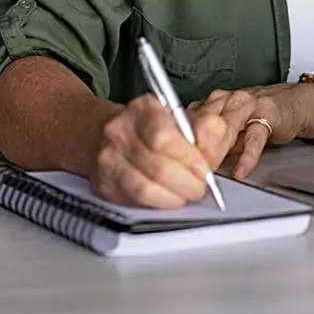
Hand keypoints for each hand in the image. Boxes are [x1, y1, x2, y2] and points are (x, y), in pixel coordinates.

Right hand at [88, 94, 229, 208]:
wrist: (102, 133)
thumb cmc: (146, 126)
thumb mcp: (172, 117)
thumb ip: (195, 132)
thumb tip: (211, 156)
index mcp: (142, 109)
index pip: (163, 136)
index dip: (187, 157)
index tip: (204, 169)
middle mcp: (120, 132)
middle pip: (156, 166)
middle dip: (185, 183)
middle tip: (200, 187)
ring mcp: (108, 159)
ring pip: (144, 188)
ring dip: (173, 197)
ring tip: (186, 195)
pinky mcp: (103, 184)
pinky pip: (134, 201)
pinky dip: (157, 204)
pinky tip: (168, 199)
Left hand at [190, 83, 313, 180]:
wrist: (290, 104)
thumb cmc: (255, 118)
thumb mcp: (227, 131)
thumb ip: (207, 143)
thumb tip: (185, 167)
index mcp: (211, 102)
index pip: (188, 121)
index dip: (179, 144)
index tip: (173, 165)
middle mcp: (226, 99)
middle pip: (202, 122)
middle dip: (194, 149)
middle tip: (188, 173)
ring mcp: (246, 104)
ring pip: (225, 126)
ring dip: (215, 151)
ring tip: (209, 172)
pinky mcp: (267, 114)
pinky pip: (255, 136)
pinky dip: (247, 156)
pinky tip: (241, 170)